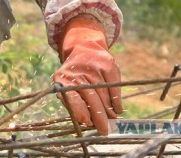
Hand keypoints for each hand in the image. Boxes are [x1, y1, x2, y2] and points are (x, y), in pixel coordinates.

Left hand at [54, 15, 121, 134]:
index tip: (87, 122)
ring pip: (104, 95)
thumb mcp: (67, 87)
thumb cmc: (75, 76)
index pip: (71, 96)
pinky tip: (116, 109)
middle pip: (91, 98)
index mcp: (63, 79)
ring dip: (109, 110)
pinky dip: (116, 101)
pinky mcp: (108, 64)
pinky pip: (114, 87)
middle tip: (104, 130)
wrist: (84, 49)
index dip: (79, 110)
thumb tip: (87, 121)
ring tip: (111, 120)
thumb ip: (73, 104)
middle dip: (99, 117)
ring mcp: (94, 67)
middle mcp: (78, 72)